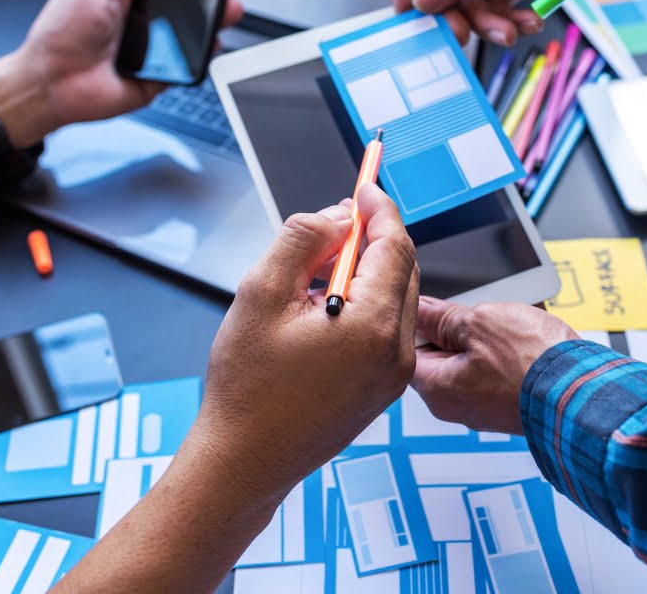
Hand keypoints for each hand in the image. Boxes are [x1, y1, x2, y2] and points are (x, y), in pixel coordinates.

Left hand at [0, 0, 244, 145]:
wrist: (50, 84)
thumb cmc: (57, 37)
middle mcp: (142, 22)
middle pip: (185, 5)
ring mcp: (153, 50)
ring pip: (192, 34)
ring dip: (214, 22)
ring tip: (230, 10)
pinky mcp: (159, 76)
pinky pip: (188, 65)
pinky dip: (202, 55)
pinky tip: (211, 42)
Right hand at [187, 184, 419, 502]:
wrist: (243, 461)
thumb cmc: (246, 387)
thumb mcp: (261, 293)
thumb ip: (302, 239)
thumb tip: (337, 217)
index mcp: (372, 326)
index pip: (394, 245)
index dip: (379, 208)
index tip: (364, 186)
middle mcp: (396, 352)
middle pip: (402, 269)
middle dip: (373, 238)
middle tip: (334, 225)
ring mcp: (393, 376)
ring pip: (397, 298)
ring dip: (367, 272)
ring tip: (314, 274)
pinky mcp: (383, 391)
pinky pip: (388, 330)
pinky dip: (366, 305)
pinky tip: (322, 310)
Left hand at [410, 297, 577, 434]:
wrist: (583, 391)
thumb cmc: (533, 362)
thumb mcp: (480, 321)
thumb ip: (443, 316)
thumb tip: (421, 309)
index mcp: (436, 389)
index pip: (408, 350)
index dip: (420, 323)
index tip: (435, 308)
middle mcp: (454, 408)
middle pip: (436, 358)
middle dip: (452, 332)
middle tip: (474, 315)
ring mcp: (481, 410)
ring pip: (467, 364)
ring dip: (480, 342)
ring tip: (503, 328)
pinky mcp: (506, 407)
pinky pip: (491, 376)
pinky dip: (500, 358)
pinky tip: (518, 344)